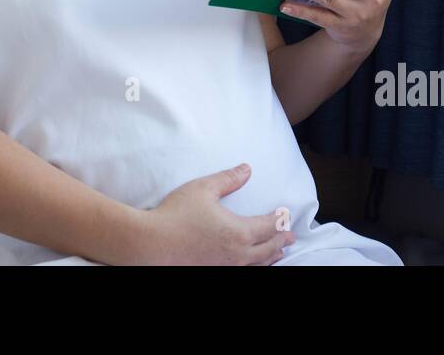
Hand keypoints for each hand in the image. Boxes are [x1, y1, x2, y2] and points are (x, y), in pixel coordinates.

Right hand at [132, 163, 296, 264]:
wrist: (152, 244)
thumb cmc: (175, 214)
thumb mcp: (203, 189)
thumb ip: (228, 179)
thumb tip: (247, 169)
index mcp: (239, 231)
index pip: (268, 226)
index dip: (279, 220)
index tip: (285, 215)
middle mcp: (238, 254)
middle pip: (268, 248)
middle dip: (281, 240)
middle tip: (291, 237)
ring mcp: (226, 267)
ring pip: (258, 264)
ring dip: (271, 257)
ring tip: (279, 253)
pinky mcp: (215, 273)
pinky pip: (243, 272)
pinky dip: (255, 267)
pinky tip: (253, 264)